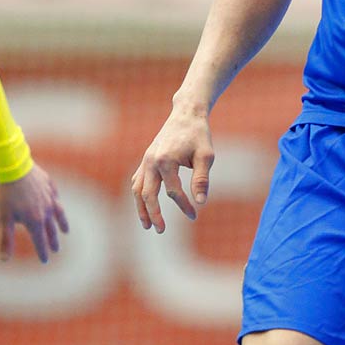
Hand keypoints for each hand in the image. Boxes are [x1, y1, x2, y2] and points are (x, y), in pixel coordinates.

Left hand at [0, 163, 68, 262]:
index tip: (45, 261)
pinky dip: (57, 205)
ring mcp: (50, 198)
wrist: (15, 168)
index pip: (40, 241)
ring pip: (59, 214)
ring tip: (65, 231)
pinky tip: (57, 206)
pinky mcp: (50, 186)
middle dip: (53, 241)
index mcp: (35, 221)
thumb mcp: (4, 219)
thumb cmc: (7, 195)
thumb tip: (4, 260)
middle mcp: (46, 211)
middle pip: (51, 230)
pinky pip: (56, 198)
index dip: (42, 252)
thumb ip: (6, 240)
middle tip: (56, 249)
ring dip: (62, 224)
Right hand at [132, 101, 214, 230]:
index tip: (194, 215)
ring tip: (147, 225)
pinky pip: (138, 181)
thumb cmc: (199, 135)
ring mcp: (146, 160)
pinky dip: (139, 195)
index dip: (183, 206)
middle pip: (147, 195)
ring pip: (137, 189)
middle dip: (153, 214)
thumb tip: (200, 202)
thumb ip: (201, 179)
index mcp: (166, 160)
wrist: (187, 114)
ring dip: (141, 208)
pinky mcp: (146, 159)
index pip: (172, 192)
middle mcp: (151, 161)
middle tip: (161, 230)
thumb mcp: (206, 156)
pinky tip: (144, 206)